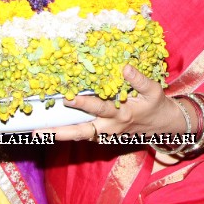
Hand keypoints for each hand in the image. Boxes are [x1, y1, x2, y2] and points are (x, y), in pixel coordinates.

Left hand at [37, 65, 182, 141]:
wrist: (164, 125)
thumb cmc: (157, 105)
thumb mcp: (153, 90)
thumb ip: (139, 80)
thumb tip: (124, 67)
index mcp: (122, 114)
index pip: (98, 108)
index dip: (83, 103)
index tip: (68, 98)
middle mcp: (111, 127)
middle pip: (82, 131)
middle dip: (61, 131)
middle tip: (39, 131)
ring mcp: (107, 134)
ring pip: (81, 135)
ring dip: (61, 135)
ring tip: (39, 133)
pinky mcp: (105, 136)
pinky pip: (86, 135)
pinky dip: (70, 133)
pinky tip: (54, 129)